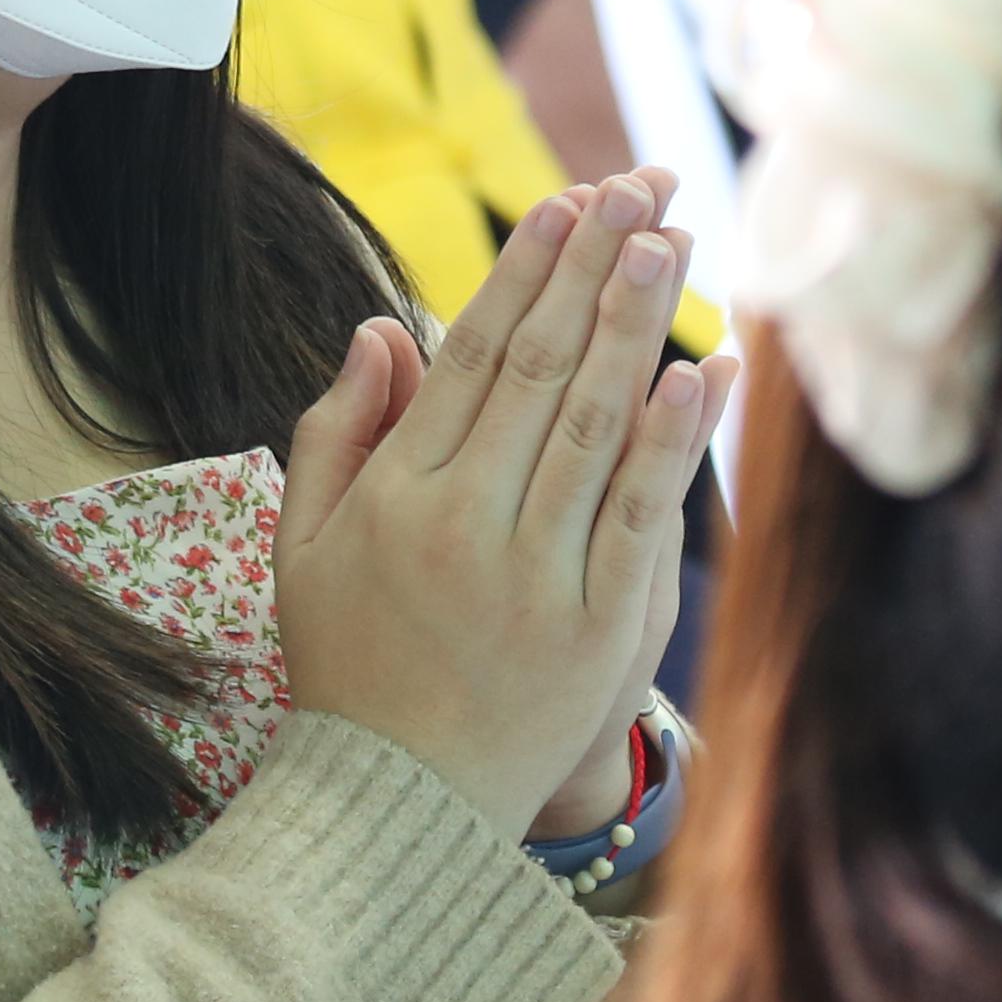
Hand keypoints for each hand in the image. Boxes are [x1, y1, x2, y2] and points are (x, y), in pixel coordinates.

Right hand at [275, 169, 732, 838]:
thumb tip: (381, 328)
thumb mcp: (302, 547)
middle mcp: (465, 525)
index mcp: (396, 496)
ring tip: (673, 244)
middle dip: (593, 271)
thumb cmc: (349, 665)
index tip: (566, 203)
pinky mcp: (597, 632)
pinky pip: (640, 517)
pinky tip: (699, 371)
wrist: (398, 808)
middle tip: (638, 192)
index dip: (524, 273)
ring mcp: (536, 578)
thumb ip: (335, 432)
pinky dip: (672, 443)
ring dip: (638, 327)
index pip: (471, 356)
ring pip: (597, 427)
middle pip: (543, 372)